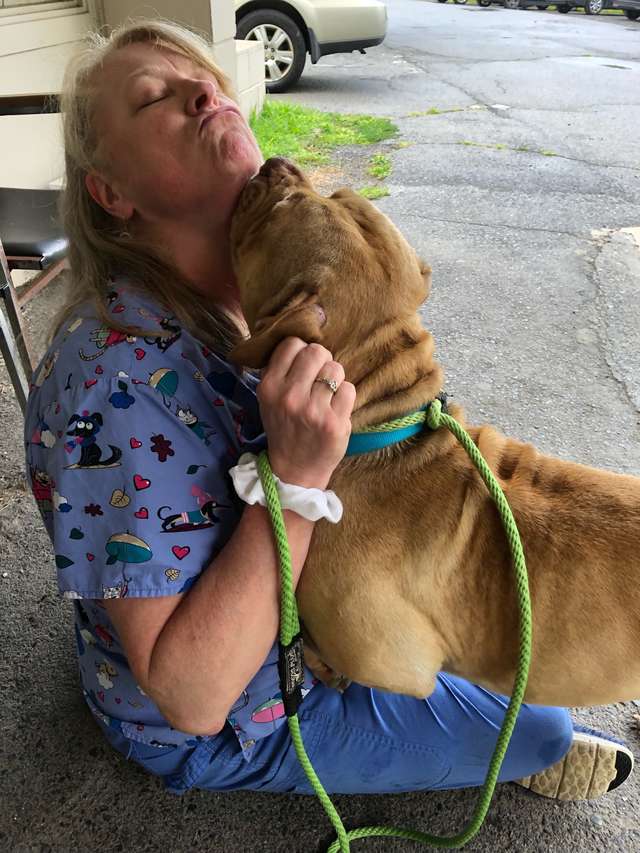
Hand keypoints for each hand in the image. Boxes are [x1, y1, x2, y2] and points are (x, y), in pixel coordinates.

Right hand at [257, 338, 355, 489]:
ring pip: (336, 369)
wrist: (294, 470)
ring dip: (336, 379)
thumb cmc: (285, 428)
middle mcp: (289, 396)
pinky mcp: (334, 423)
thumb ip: (281, 371)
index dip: (302, 351)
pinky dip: (346, 397)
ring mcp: (313, 410)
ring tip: (328, 395)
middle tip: (320, 378)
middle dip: (323, 361)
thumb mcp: (269, 399)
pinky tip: (336, 409)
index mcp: (270, 386)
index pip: (292, 344)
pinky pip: (349, 389)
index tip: (305, 366)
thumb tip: (304, 340)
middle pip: (317, 352)